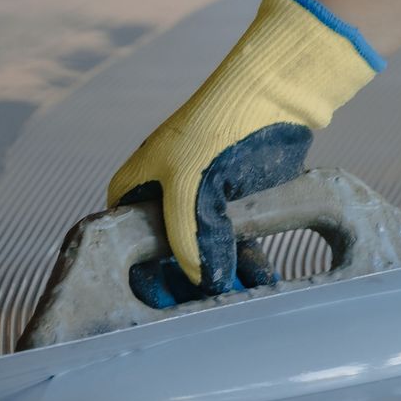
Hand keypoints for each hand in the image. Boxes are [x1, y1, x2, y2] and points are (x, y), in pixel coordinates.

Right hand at [105, 0, 381, 292]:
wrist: (273, 94)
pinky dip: (245, 259)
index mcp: (136, 187)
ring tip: (243, 293)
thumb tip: (203, 284)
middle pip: (167, 254)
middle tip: (204, 306)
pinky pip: (235, 240)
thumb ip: (190, 243)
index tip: (164, 304)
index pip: (128, 245)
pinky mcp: (235, 200)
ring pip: (205, 250)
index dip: (144, 276)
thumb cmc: (217, 131)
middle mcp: (164, 194)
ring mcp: (201, 197)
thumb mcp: (191, 191)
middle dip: (187, 281)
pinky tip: (260, 276)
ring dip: (222, 274)